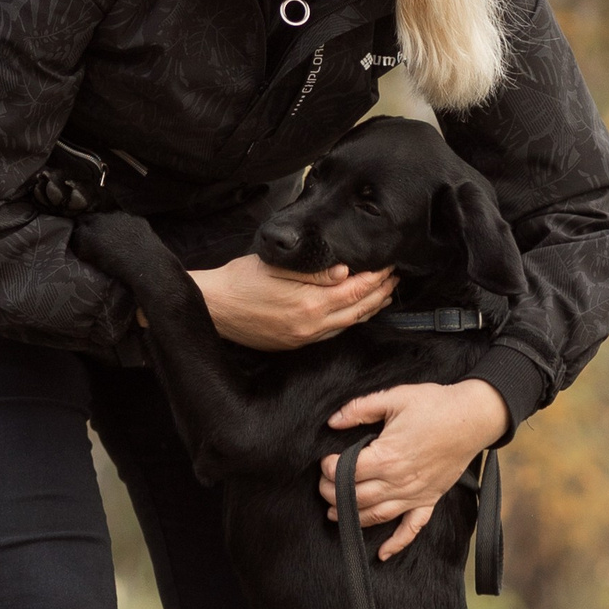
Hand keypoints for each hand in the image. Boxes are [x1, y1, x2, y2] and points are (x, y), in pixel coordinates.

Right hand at [188, 255, 394, 349]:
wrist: (214, 307)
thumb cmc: (240, 280)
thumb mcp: (276, 267)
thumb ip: (313, 271)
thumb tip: (345, 272)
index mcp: (308, 303)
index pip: (354, 291)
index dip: (375, 278)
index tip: (388, 266)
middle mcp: (310, 325)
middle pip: (357, 310)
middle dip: (380, 293)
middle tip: (395, 279)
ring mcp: (304, 337)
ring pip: (348, 324)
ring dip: (369, 309)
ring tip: (384, 295)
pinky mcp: (296, 343)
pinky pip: (332, 333)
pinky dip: (350, 321)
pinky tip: (356, 312)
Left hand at [318, 380, 509, 559]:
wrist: (474, 417)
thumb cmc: (436, 405)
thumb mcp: (395, 397)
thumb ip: (360, 408)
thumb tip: (332, 421)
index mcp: (388, 456)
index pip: (347, 472)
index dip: (329, 469)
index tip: (325, 462)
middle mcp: (399, 481)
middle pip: (356, 497)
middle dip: (333, 494)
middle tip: (324, 485)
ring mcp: (415, 494)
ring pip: (376, 515)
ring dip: (352, 518)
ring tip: (335, 513)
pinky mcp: (429, 500)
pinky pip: (412, 528)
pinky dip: (396, 543)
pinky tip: (382, 553)